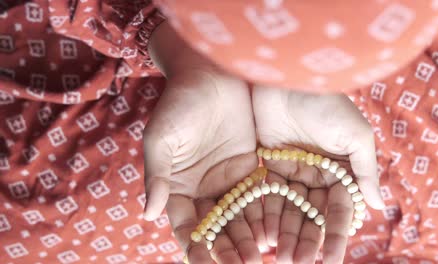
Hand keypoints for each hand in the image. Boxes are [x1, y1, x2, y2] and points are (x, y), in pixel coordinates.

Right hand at [143, 22, 264, 263]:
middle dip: (228, 249)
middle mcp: (204, 188)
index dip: (196, 247)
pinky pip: (259, 197)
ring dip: (249, 239)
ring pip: (240, 217)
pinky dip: (266, 215)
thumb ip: (157, 176)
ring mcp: (229, 179)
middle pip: (217, 227)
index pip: (187, 226)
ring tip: (261, 259)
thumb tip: (148, 215)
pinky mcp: (252, 167)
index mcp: (178, 186)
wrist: (210, 72)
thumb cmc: (179, 102)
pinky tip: (275, 232)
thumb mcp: (162, 139)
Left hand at [252, 86, 384, 263]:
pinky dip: (266, 214)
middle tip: (298, 263)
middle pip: (311, 214)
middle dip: (307, 240)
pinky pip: (267, 194)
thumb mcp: (355, 134)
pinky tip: (262, 235)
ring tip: (280, 258)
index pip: (339, 210)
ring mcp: (291, 169)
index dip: (335, 236)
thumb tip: (377, 205)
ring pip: (289, 209)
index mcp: (340, 169)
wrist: (287, 77)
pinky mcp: (268, 163)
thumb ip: (364, 170)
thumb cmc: (327, 102)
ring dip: (285, 233)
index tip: (331, 261)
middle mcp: (316, 173)